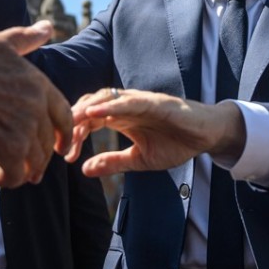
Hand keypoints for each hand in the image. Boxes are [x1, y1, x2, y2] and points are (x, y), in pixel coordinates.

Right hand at [0, 21, 72, 186]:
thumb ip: (25, 39)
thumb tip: (48, 27)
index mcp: (38, 85)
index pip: (64, 115)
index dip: (63, 133)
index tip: (58, 147)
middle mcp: (37, 109)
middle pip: (48, 142)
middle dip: (38, 156)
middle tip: (24, 166)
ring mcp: (25, 131)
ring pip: (35, 162)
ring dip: (19, 170)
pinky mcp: (8, 152)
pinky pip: (16, 176)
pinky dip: (3, 179)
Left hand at [66, 88, 245, 176]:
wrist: (206, 136)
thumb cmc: (175, 143)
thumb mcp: (139, 159)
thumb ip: (113, 162)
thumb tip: (84, 170)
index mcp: (120, 118)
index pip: (88, 120)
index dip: (73, 134)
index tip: (65, 155)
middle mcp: (126, 106)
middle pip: (91, 104)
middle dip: (73, 120)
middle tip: (61, 141)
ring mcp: (141, 102)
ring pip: (106, 98)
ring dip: (86, 109)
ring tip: (71, 123)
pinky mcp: (157, 102)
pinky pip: (130, 101)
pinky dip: (111, 105)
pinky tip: (95, 112)